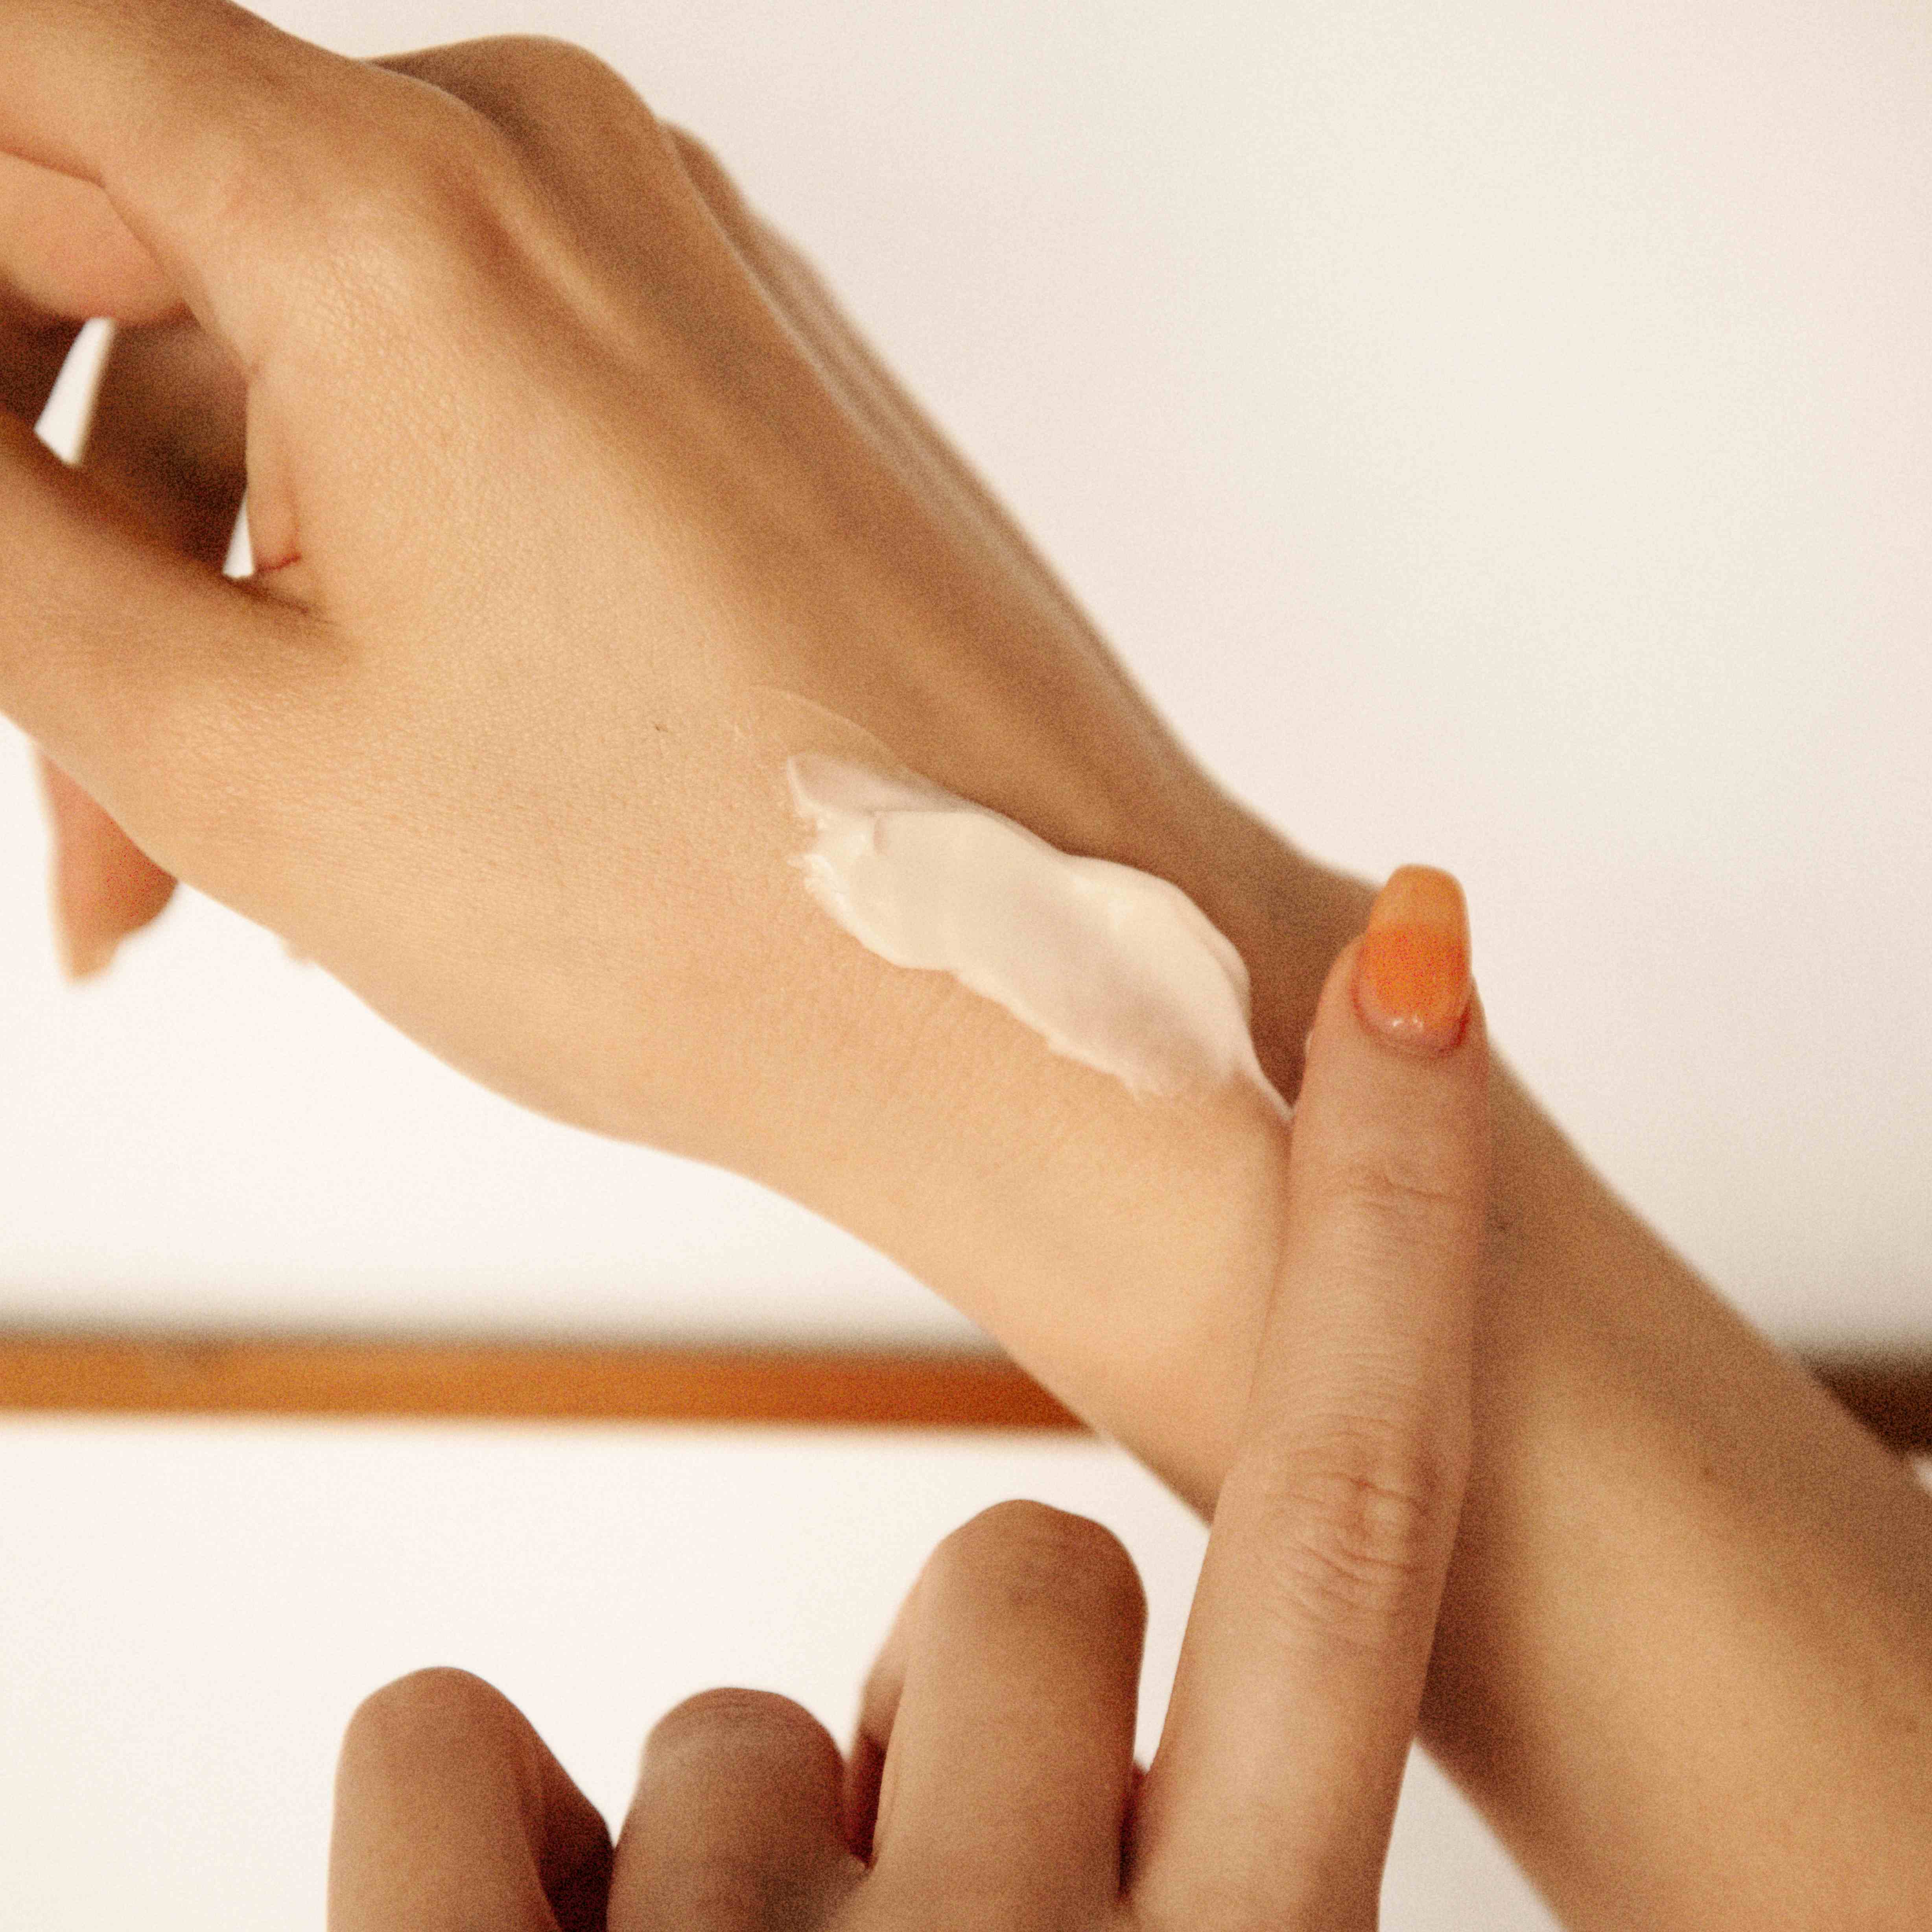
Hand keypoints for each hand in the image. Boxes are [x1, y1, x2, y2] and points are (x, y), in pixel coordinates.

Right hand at [4, 1, 1322, 1153]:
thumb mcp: (228, 741)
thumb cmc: (686, 908)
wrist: (1014, 997)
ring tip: (205, 860)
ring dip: (226, 594)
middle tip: (69, 803)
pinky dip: (385, 564)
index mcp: (405, 208)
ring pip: (331, 374)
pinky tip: (369, 761)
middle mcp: (564, 178)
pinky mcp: (749, 381)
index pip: (28, 98)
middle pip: (170, 255)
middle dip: (64, 522)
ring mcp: (683, 274)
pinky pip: (485, 414)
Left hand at [325, 874, 1488, 1930]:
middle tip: (883, 1916)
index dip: (1396, 1225)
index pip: (1355, 1527)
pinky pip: (444, 1747)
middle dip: (947, 1695)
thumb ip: (1121, 1860)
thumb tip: (973, 1639)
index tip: (1408, 973)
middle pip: (1004, 1587)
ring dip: (691, 1865)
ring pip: (708, 1713)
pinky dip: (451, 1857)